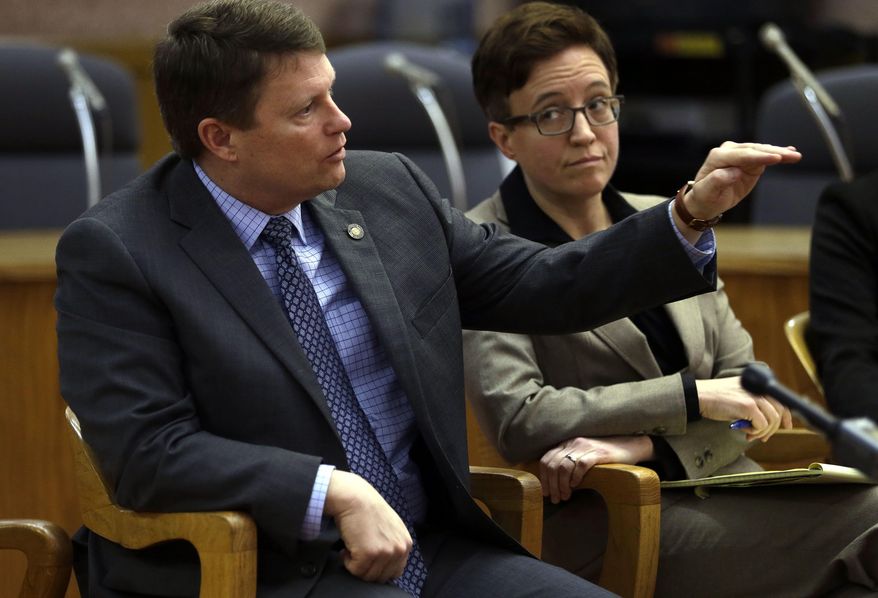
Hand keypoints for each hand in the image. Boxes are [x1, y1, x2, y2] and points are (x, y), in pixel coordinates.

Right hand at [324, 470, 411, 582]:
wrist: (355, 497)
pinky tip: (346, 547)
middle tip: (357, 552)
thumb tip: (386, 563)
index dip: (377, 568)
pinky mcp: (369, 554)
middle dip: (366, 568)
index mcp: (406, 544)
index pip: (394, 572)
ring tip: (352, 548)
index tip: (367, 559)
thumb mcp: (391, 527)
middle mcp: (399, 549)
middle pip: (381, 577)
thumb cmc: (368, 509)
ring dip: (356, 564)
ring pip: (367, 576)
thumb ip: (393, 544)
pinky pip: (355, 570)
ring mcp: (385, 552)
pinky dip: (346, 561)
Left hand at [539, 436, 654, 503]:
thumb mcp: (582, 457)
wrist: (629, 446)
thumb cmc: (604, 456)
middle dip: (551, 485)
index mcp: (567, 444)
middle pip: (552, 465)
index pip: (546, 459)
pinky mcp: (598, 453)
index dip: (543, 478)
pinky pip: (581, 465)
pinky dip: (576, 477)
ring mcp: (586, 446)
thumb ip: (569, 465)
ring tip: (565, 496)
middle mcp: (573, 443)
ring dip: (562, 485)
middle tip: (555, 499)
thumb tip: (554, 485)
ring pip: (564, 466)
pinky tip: (576, 486)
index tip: (545, 493)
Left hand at [683, 142, 801, 219]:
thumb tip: (734, 172)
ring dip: (780, 153)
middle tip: (792, 156)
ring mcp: (740, 154)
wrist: (705, 200)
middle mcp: (730, 151)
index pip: (743, 155)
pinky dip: (777, 155)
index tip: (776, 158)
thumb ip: (718, 180)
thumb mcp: (707, 191)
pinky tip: (790, 152)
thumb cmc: (705, 196)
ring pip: (762, 152)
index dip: (760, 156)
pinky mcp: (749, 161)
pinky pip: (765, 156)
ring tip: (795, 155)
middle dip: (774, 153)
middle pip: (755, 150)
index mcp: (718, 156)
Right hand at [696, 376, 792, 441]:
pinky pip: (761, 425)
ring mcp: (755, 397)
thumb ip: (755, 402)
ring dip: (761, 431)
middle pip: (779, 412)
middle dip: (773, 429)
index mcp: (758, 384)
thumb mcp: (740, 394)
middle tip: (762, 437)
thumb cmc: (716, 397)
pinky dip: (754, 431)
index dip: (786, 416)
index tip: (786, 426)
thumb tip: (769, 420)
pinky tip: (742, 428)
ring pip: (772, 420)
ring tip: (748, 434)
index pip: (781, 400)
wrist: (700, 395)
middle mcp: (759, 388)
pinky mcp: (749, 406)